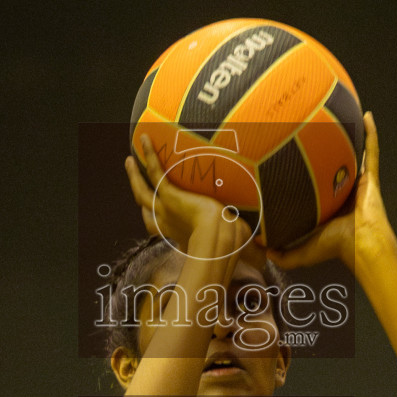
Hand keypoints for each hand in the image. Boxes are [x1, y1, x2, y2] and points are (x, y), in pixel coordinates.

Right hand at [125, 135, 265, 267]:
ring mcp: (165, 209)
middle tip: (134, 179)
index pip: (159, 227)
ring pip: (141, 190)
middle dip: (138, 193)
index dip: (152, 220)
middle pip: (145, 208)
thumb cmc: (229, 245)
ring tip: (129, 159)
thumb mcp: (234, 244)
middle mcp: (167, 222)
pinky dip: (149, 155)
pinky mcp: (169, 195)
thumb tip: (266, 257)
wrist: (220, 239)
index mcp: (178, 233)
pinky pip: (155, 170)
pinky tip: (145, 139)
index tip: (149, 213)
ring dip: (134, 175)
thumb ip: (247, 248)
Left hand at [266, 111, 390, 272]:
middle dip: (326, 150)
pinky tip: (366, 116)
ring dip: (349, 136)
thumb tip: (262, 249)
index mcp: (330, 206)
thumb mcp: (302, 252)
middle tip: (312, 131)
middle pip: (333, 166)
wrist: (361, 244)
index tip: (292, 161)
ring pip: (352, 153)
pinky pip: (371, 150)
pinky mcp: (370, 176)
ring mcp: (358, 182)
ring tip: (340, 115)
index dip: (307, 174)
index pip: (317, 186)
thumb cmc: (336, 247)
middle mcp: (344, 191)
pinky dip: (371, 134)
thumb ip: (283, 254)